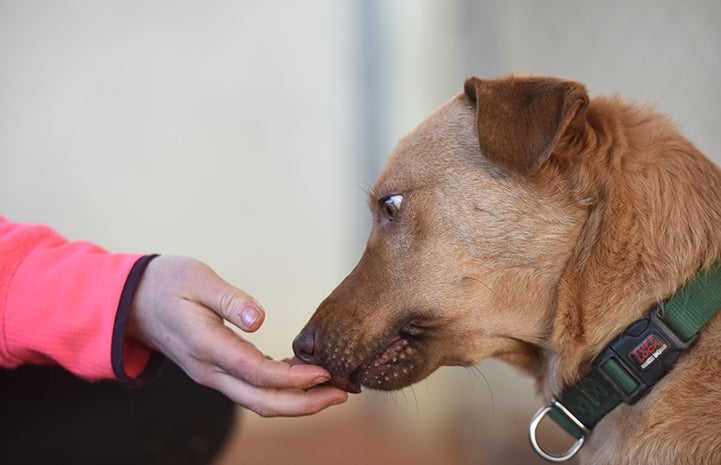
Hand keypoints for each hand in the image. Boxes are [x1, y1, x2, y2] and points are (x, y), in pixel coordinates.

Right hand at [127, 255, 347, 416]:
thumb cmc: (166, 284)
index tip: (324, 373)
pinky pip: (252, 388)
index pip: (255, 372)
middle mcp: (209, 369)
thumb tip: (260, 318)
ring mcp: (212, 374)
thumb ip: (229, 299)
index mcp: (205, 346)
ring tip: (332, 390)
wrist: (132, 301)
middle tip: (341, 394)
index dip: (292, 378)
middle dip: (304, 403)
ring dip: (296, 400)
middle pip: (262, 400)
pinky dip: (281, 388)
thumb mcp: (196, 278)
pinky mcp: (217, 370)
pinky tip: (304, 376)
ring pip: (258, 400)